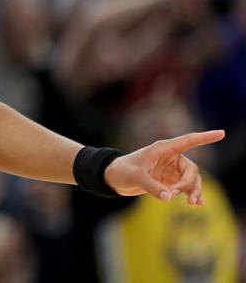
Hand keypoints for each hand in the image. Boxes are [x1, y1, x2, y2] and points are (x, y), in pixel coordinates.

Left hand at [103, 130, 224, 204]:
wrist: (114, 178)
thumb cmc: (123, 170)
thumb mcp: (136, 177)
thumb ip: (152, 187)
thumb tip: (169, 198)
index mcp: (163, 149)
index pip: (188, 141)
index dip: (205, 137)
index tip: (221, 133)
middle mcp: (170, 158)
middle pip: (191, 169)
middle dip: (189, 183)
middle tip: (175, 194)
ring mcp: (171, 170)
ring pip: (191, 180)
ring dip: (192, 191)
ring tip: (192, 203)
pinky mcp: (169, 181)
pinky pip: (186, 187)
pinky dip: (192, 194)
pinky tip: (199, 203)